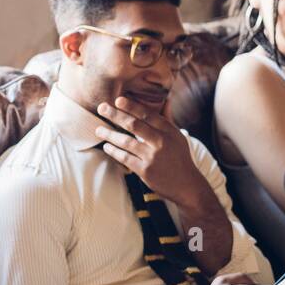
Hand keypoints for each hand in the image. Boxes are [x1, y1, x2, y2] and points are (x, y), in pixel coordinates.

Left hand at [94, 97, 211, 208]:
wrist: (186, 184)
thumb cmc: (179, 157)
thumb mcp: (178, 136)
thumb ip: (167, 120)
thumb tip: (166, 99)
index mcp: (169, 131)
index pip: (148, 114)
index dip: (132, 106)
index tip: (118, 100)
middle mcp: (161, 142)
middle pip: (134, 125)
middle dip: (116, 115)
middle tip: (101, 108)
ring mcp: (152, 157)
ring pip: (126, 142)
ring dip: (110, 134)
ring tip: (98, 130)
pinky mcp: (145, 171)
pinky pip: (125, 158)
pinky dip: (114, 151)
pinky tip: (106, 146)